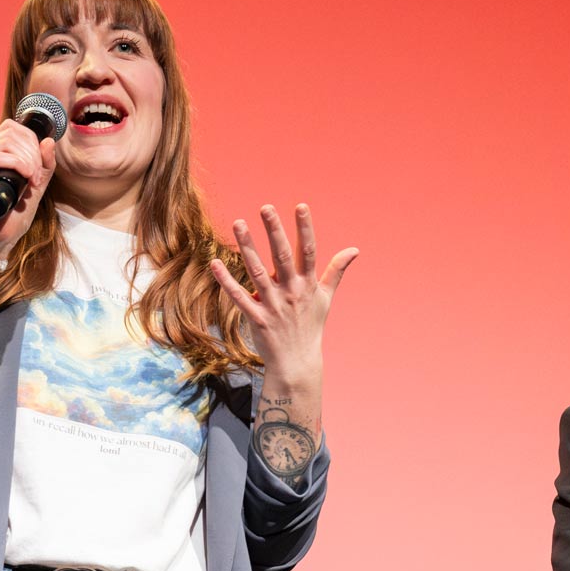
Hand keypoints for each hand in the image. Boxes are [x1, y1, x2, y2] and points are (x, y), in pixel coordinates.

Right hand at [0, 119, 57, 252]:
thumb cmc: (13, 218)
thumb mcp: (35, 188)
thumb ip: (44, 167)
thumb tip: (48, 140)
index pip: (13, 129)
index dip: (32, 141)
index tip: (39, 169)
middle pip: (11, 132)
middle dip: (32, 152)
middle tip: (37, 178)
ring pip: (5, 142)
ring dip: (27, 160)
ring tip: (32, 182)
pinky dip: (16, 164)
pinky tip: (25, 178)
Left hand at [208, 204, 357, 384]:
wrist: (297, 365)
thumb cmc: (310, 328)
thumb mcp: (325, 298)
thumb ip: (336, 271)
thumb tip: (354, 250)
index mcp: (307, 285)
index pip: (307, 252)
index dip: (305, 229)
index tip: (301, 206)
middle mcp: (291, 292)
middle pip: (282, 257)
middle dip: (274, 231)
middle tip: (266, 207)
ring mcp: (273, 306)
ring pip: (258, 272)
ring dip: (248, 247)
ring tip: (238, 223)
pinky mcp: (257, 319)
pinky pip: (239, 297)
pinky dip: (226, 281)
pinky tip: (215, 263)